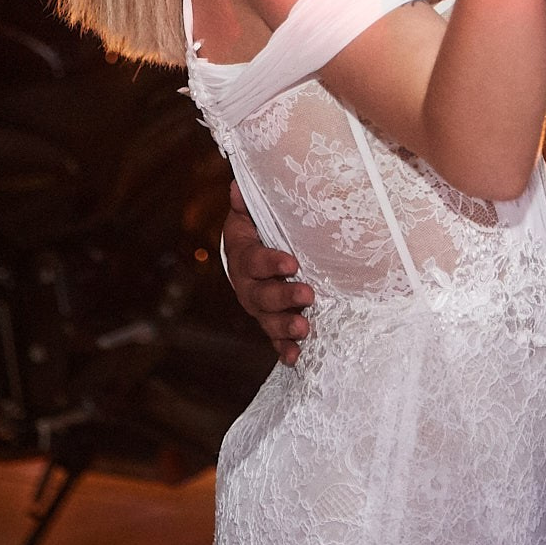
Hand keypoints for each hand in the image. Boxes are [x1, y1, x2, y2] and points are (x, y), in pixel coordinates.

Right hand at [224, 181, 311, 365]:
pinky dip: (284, 350)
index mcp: (244, 256)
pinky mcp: (271, 322)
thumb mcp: (252, 212)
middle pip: (261, 295)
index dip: (271, 262)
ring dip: (285, 327)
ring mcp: (259, 307)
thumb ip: (247, 202)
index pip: (254, 260)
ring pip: (268, 320)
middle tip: (307, 295)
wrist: (251, 254)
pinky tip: (295, 359)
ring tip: (304, 328)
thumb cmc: (259, 228)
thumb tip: (237, 186)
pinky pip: (274, 339)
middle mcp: (248, 285)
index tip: (292, 262)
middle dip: (284, 297)